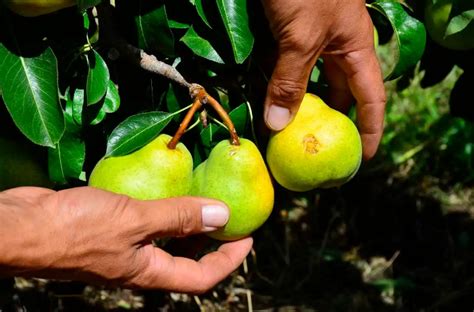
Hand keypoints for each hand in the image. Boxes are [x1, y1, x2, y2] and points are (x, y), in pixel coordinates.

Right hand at [0, 187, 251, 292]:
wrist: (20, 228)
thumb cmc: (74, 230)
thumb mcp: (134, 220)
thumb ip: (178, 217)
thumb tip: (223, 215)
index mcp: (149, 272)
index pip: (201, 277)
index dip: (229, 260)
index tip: (248, 238)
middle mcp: (139, 264)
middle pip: (186, 259)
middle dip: (212, 240)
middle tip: (229, 215)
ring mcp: (123, 247)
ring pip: (166, 239)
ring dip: (187, 223)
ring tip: (203, 198)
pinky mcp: (108, 229)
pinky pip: (145, 221)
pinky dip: (161, 208)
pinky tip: (163, 187)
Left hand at [261, 0, 385, 158]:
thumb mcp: (300, 36)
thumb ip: (291, 81)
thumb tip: (278, 126)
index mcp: (354, 48)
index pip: (371, 98)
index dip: (370, 129)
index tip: (363, 158)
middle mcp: (335, 46)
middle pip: (338, 93)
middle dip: (329, 121)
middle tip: (316, 150)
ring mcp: (310, 39)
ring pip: (308, 81)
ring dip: (298, 104)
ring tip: (287, 133)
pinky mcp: (285, 32)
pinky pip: (285, 66)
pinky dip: (277, 84)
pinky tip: (266, 100)